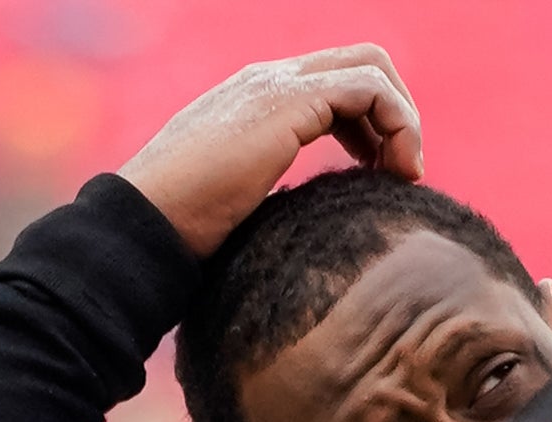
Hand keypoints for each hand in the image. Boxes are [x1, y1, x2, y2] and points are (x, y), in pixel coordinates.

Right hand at [119, 44, 423, 257]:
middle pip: (363, 62)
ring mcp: (278, 85)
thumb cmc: (185, 229)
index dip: (372, 122)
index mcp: (257, 98)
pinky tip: (394, 174)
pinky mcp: (289, 103)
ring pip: (373, 69)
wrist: (147, 224)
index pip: (337, 83)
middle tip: (401, 170)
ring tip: (404, 176)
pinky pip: (370, 89)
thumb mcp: (239, 200)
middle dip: (396, 112)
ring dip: (403, 122)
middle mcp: (269, 80)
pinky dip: (397, 125)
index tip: (380, 174)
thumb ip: (269, 187)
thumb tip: (304, 222)